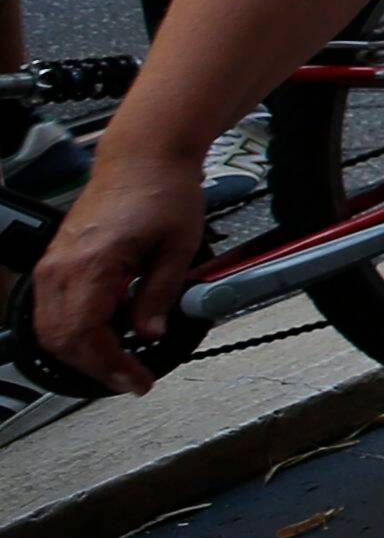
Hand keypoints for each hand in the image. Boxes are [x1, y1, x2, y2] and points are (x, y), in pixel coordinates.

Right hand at [24, 157, 209, 393]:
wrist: (143, 156)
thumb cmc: (163, 190)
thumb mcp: (179, 248)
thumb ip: (161, 295)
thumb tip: (149, 333)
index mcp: (91, 265)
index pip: (86, 335)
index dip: (110, 366)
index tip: (137, 381)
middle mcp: (61, 266)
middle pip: (60, 339)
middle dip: (95, 366)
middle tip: (131, 378)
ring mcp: (53, 263)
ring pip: (50, 328)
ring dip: (82, 352)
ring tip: (121, 361)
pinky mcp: (56, 260)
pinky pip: (53, 308)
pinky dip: (75, 329)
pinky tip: (109, 332)